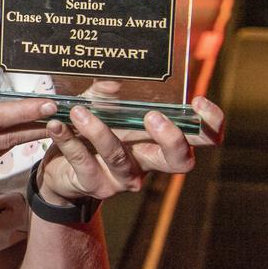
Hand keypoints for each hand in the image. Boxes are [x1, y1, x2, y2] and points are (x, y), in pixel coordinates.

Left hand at [37, 96, 225, 204]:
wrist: (58, 169)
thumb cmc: (88, 134)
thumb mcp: (98, 108)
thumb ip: (105, 95)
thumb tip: (113, 84)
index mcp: (156, 141)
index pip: (202, 139)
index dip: (210, 124)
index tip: (198, 101)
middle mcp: (147, 162)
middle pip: (181, 161)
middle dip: (172, 139)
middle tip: (153, 116)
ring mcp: (122, 178)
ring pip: (120, 157)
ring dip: (100, 131)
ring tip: (79, 112)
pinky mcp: (95, 185)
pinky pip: (83, 161)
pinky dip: (68, 140)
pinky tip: (57, 125)